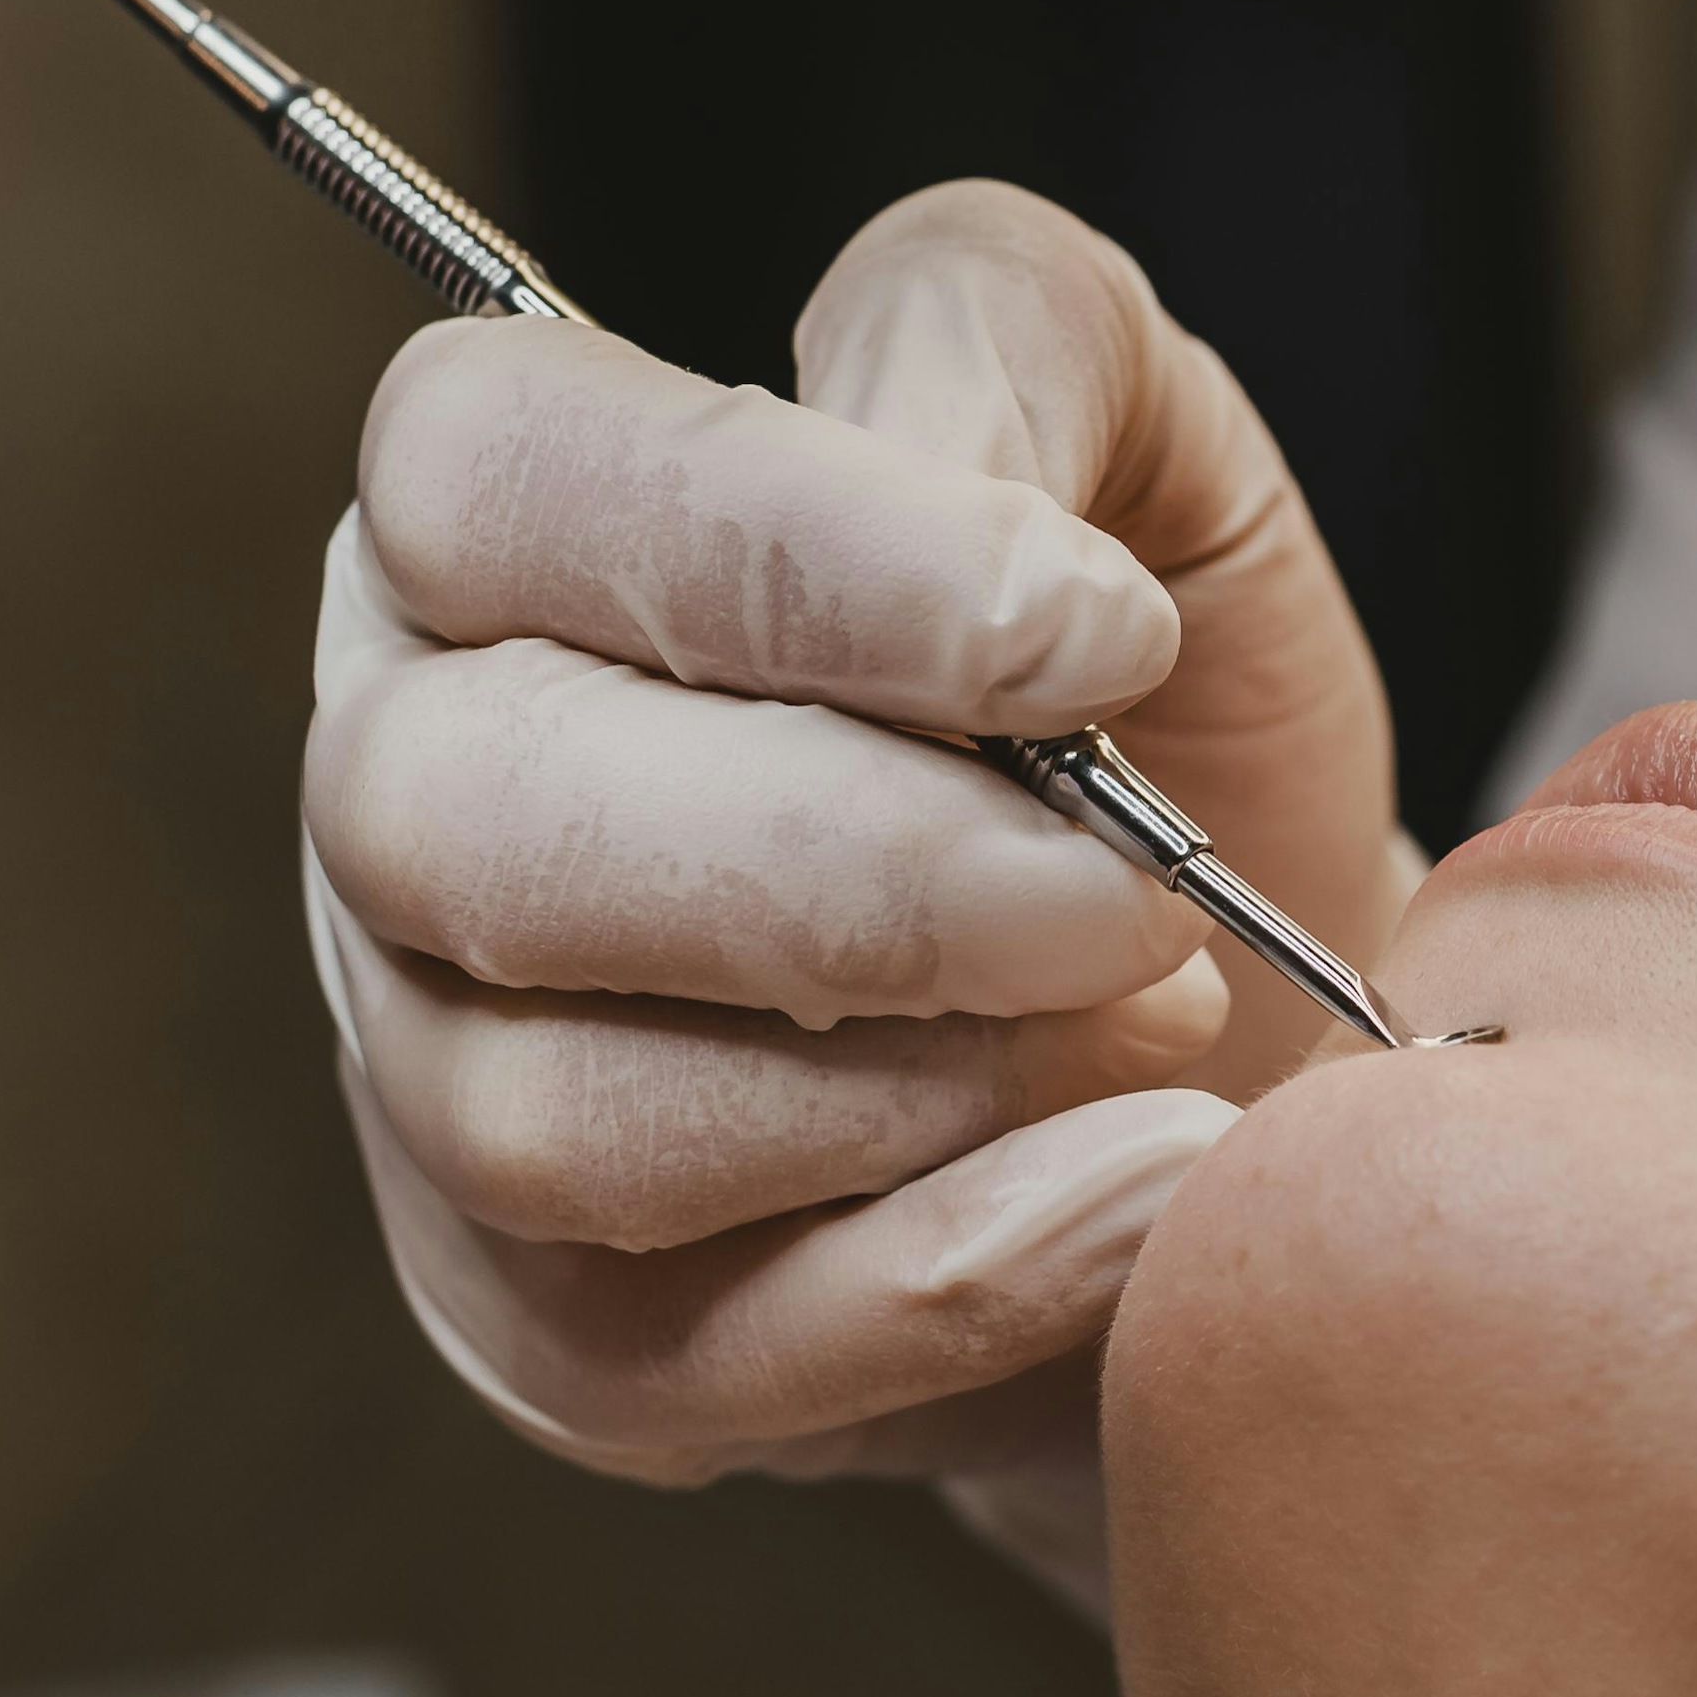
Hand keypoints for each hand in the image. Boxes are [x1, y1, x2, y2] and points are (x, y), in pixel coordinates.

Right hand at [304, 182, 1401, 1532]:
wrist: (1284, 1028)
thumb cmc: (1179, 726)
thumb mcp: (1151, 454)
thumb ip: (1014, 345)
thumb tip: (945, 460)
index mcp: (508, 534)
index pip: (490, 474)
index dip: (786, 550)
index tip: (1091, 628)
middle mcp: (413, 800)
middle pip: (477, 825)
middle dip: (870, 872)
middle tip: (1145, 890)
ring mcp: (446, 1091)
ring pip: (562, 1120)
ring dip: (929, 1085)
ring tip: (1167, 1019)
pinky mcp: (561, 1338)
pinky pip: (696, 1352)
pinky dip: (974, 1275)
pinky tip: (1158, 1188)